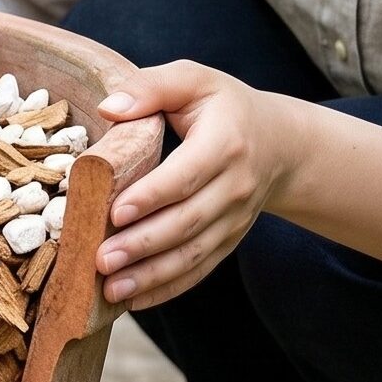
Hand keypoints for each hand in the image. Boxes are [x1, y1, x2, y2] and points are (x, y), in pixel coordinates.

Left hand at [93, 62, 294, 310]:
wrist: (280, 144)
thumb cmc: (223, 106)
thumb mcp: (194, 80)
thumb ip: (152, 87)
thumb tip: (109, 107)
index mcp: (226, 143)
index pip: (187, 175)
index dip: (153, 195)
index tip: (116, 211)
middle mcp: (236, 186)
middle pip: (187, 222)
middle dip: (143, 244)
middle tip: (100, 259)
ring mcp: (234, 219)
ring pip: (193, 253)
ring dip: (151, 275)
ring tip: (110, 289)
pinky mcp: (228, 240)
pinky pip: (199, 269)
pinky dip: (167, 288)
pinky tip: (132, 300)